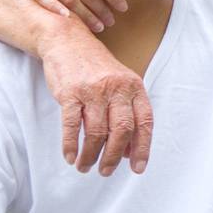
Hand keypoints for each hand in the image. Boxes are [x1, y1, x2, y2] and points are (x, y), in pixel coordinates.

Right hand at [40, 28, 153, 175]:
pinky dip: (71, 145)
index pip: (144, 122)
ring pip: (96, 132)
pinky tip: (71, 157)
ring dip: (90, 155)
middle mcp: (116, 88)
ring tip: (85, 166)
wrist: (68, 41)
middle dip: (114, 157)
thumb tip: (129, 151)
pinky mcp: (70, 92)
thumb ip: (127, 114)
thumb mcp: (120, 84)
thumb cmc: (96, 67)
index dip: (142, 148)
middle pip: (121, 130)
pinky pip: (72, 126)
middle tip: (106, 171)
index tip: (137, 168)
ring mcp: (93, 90)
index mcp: (134, 86)